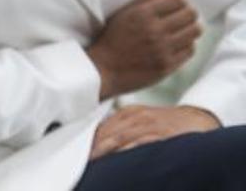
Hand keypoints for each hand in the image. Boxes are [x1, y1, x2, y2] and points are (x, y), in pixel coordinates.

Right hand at [85, 0, 200, 98]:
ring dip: (191, 28)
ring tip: (183, 30)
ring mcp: (162, 49)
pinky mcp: (167, 66)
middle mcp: (154, 30)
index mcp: (142, 14)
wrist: (103, 69)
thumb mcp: (122, 13)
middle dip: (189, 13)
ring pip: (194, 31)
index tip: (177, 3)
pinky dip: (186, 45)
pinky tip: (177, 44)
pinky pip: (190, 50)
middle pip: (190, 14)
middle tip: (183, 16)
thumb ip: (145, 0)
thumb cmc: (112, 39)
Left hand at [89, 105, 218, 159]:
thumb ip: (121, 127)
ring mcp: (150, 125)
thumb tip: (96, 142)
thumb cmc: (164, 123)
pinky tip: (120, 159)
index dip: (89, 141)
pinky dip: (129, 151)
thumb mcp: (141, 119)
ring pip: (121, 139)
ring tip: (95, 163)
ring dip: (107, 151)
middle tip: (83, 161)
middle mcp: (137, 117)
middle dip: (95, 148)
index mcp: (128, 113)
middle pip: (108, 134)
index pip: (102, 128)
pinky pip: (142, 143)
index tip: (78, 153)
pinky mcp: (163, 135)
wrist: (197, 119)